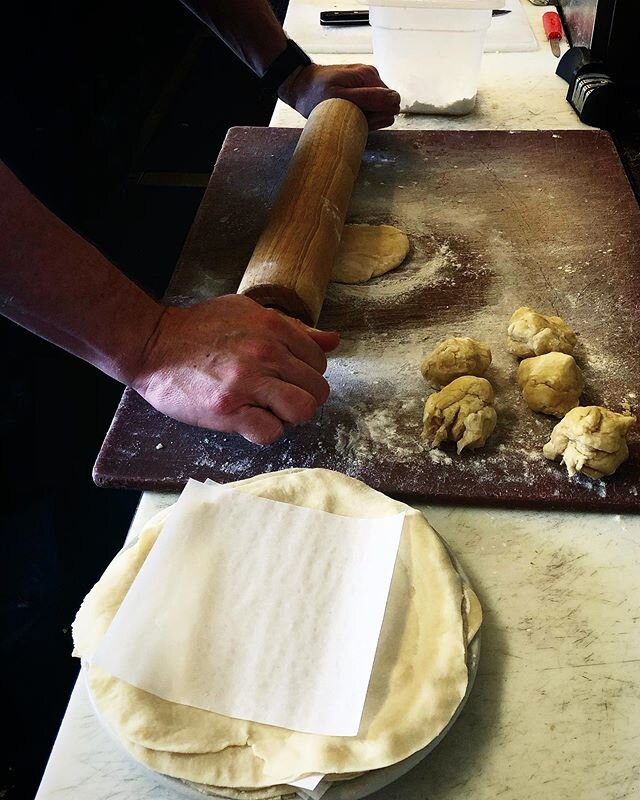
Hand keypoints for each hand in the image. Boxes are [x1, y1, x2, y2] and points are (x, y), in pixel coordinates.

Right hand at [131, 294, 339, 444]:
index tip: (286, 377)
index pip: (319, 361)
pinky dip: (264, 431)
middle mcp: (266, 353)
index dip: (306, 374)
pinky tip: (248, 420)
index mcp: (273, 327)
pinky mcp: (228, 410)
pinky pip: (270, 432)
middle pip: (317, 389)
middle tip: (278, 398)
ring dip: (289, 416)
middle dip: (303, 398)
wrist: (151, 344)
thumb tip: (333, 340)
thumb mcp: (249, 313)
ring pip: (302, 410)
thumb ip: (293, 329)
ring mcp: (247, 382)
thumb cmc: (198, 328)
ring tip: (268, 410)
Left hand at [279, 63, 400, 129]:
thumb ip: (369, 99)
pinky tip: (346, 109)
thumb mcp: (340, 99)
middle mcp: (372, 75)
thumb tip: (395, 101)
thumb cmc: (315, 95)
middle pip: (385, 106)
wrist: (299, 85)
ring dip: (365, 114)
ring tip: (346, 112)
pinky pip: (369, 103)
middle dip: (372, 116)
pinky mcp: (360, 84)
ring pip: (378, 106)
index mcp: (369, 77)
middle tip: (350, 116)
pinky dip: (360, 110)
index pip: (391, 104)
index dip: (378, 117)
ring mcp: (366, 79)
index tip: (359, 117)